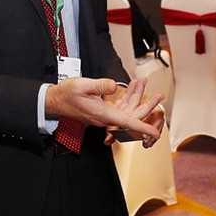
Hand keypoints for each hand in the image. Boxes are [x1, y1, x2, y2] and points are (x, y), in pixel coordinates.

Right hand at [45, 77, 161, 141]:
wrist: (55, 101)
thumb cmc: (67, 94)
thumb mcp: (83, 85)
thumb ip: (100, 85)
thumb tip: (116, 86)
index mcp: (103, 113)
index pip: (127, 122)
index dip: (143, 128)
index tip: (155, 133)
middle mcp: (105, 117)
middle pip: (131, 116)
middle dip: (147, 106)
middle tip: (159, 96)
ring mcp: (103, 116)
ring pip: (126, 110)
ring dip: (137, 98)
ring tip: (144, 83)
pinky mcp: (101, 112)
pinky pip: (119, 108)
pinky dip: (127, 98)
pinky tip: (130, 87)